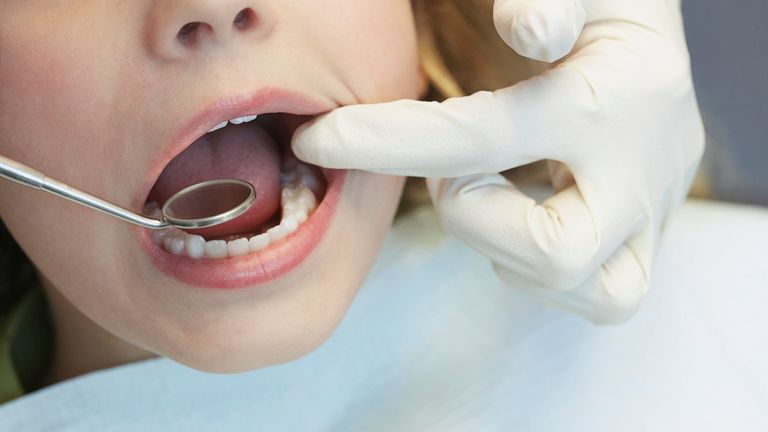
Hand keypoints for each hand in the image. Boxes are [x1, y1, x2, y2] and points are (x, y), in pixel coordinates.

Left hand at [292, 0, 703, 323]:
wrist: (647, 35)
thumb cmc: (590, 2)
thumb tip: (525, 27)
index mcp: (616, 93)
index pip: (483, 139)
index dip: (384, 143)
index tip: (318, 140)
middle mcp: (645, 164)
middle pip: (557, 250)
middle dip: (473, 219)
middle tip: (451, 171)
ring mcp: (655, 207)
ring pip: (597, 290)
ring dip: (510, 253)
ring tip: (485, 191)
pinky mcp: (651, 232)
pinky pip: (606, 291)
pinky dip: (539, 268)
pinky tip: (514, 212)